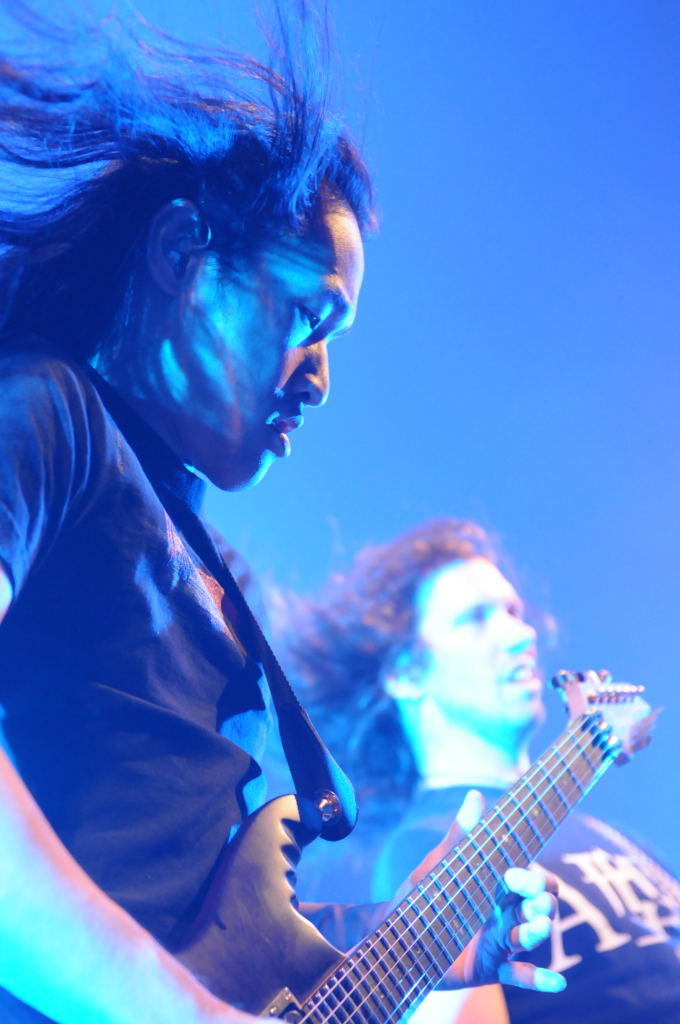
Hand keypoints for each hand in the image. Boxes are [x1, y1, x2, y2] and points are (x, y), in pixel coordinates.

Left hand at [402, 790, 564, 995]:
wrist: (399, 933)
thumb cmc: (424, 894)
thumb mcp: (441, 865)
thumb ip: (461, 835)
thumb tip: (475, 794)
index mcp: (499, 886)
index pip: (532, 879)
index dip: (530, 877)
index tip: (510, 874)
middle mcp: (507, 912)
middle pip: (541, 906)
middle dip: (543, 903)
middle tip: (536, 903)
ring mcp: (502, 941)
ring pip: (530, 935)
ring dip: (537, 932)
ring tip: (537, 927)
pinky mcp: (492, 967)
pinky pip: (520, 975)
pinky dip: (539, 979)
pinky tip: (556, 982)